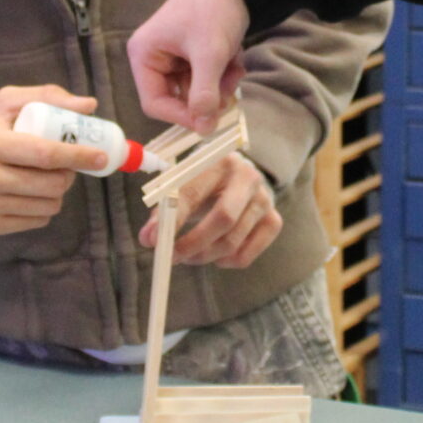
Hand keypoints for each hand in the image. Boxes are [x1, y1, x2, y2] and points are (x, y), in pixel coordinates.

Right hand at [0, 84, 108, 235]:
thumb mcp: (3, 103)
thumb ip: (46, 97)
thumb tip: (89, 106)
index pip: (42, 154)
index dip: (77, 155)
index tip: (100, 155)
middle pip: (50, 184)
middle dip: (70, 173)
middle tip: (67, 162)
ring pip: (48, 205)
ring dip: (58, 190)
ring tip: (46, 175)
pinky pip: (36, 221)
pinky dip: (43, 206)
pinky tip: (31, 191)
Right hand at [129, 0, 248, 130]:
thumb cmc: (214, 10)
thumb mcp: (209, 54)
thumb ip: (203, 93)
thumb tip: (203, 129)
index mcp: (144, 54)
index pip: (153, 102)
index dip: (180, 117)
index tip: (207, 123)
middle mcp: (154, 57)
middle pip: (176, 99)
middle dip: (206, 98)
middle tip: (229, 96)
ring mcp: (174, 57)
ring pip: (195, 91)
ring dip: (219, 86)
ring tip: (235, 69)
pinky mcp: (192, 55)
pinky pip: (206, 79)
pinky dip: (223, 75)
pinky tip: (236, 59)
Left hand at [146, 153, 280, 267]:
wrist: (238, 175)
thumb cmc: (203, 180)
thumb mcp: (183, 184)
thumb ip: (164, 210)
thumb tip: (148, 239)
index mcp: (220, 161)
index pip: (193, 193)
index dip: (171, 221)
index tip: (153, 242)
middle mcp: (248, 177)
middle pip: (223, 218)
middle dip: (193, 243)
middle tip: (173, 257)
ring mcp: (264, 199)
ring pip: (232, 241)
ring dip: (204, 256)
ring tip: (189, 255)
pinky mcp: (273, 219)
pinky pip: (247, 253)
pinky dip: (227, 261)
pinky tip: (216, 255)